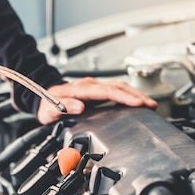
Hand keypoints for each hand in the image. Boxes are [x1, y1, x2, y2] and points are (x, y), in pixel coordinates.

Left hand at [37, 77, 157, 123]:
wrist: (42, 98)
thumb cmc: (46, 105)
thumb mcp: (50, 109)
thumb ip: (63, 107)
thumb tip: (80, 107)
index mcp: (81, 88)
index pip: (107, 90)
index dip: (124, 97)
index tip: (138, 103)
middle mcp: (90, 85)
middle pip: (118, 86)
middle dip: (136, 95)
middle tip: (151, 104)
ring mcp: (94, 87)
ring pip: (120, 87)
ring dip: (135, 94)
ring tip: (150, 104)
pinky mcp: (97, 91)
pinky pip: (116, 90)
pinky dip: (129, 95)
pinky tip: (137, 102)